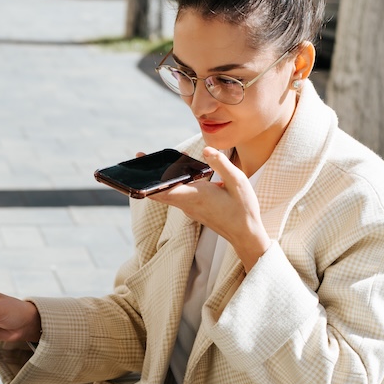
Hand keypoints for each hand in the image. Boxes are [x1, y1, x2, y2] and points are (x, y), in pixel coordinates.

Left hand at [148, 147, 270, 270]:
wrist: (246, 234)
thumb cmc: (243, 209)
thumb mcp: (238, 182)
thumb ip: (221, 164)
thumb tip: (206, 149)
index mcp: (197, 196)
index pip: (165, 191)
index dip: (149, 184)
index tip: (137, 174)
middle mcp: (189, 204)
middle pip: (162, 191)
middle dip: (149, 176)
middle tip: (141, 158)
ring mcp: (190, 209)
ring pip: (170, 193)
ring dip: (163, 179)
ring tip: (160, 160)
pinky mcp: (194, 210)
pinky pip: (178, 196)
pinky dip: (174, 185)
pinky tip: (181, 172)